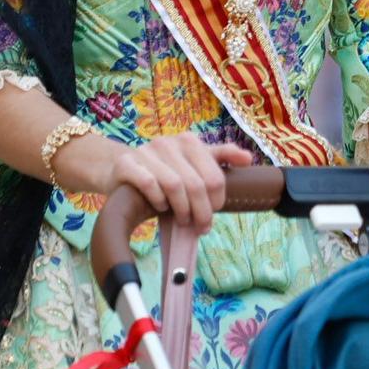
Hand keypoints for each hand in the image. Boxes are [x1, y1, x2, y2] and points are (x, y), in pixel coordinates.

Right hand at [93, 132, 255, 231]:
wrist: (120, 168)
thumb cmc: (163, 169)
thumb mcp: (194, 160)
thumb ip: (221, 157)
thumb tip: (249, 159)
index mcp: (189, 141)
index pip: (214, 176)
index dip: (217, 200)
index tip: (213, 215)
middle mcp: (168, 143)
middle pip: (196, 184)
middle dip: (201, 211)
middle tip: (201, 227)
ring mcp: (146, 151)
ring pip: (174, 185)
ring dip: (181, 209)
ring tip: (182, 220)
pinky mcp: (126, 164)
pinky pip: (148, 184)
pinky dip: (158, 200)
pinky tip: (160, 208)